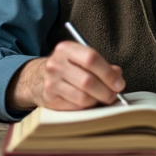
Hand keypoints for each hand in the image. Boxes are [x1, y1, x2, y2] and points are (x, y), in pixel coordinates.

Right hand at [6, 41, 125, 110]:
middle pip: (88, 81)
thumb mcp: (81, 59)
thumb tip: (118, 76)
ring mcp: (51, 82)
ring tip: (101, 98)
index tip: (119, 84)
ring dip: (97, 100)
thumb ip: (102, 66)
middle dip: (106, 91)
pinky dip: (87, 106)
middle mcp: (56, 64)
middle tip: (114, 94)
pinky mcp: (50, 99)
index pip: (91, 59)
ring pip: (83, 97)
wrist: (37, 78)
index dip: (108, 73)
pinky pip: (76, 107)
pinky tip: (89, 101)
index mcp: (66, 49)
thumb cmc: (67, 67)